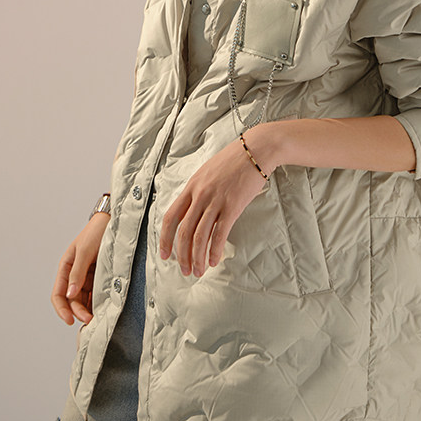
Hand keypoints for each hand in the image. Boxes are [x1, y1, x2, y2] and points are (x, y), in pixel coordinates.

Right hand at [51, 212, 109, 324]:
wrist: (114, 220)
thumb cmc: (96, 231)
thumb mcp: (85, 251)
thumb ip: (77, 273)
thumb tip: (70, 294)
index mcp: (66, 267)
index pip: (58, 294)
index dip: (62, 309)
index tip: (70, 320)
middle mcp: (75, 274)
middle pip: (72, 300)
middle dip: (79, 311)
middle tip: (90, 319)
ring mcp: (87, 277)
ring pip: (84, 300)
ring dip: (88, 310)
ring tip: (98, 318)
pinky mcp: (100, 277)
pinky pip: (96, 294)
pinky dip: (97, 303)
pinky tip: (103, 309)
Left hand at [159, 133, 270, 277]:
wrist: (256, 150)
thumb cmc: (234, 161)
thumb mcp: (208, 172)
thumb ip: (198, 191)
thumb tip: (193, 212)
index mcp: (192, 186)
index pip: (171, 216)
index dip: (165, 238)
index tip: (165, 254)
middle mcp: (200, 194)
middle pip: (183, 231)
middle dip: (181, 255)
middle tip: (184, 270)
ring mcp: (215, 200)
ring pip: (199, 236)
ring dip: (197, 258)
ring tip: (199, 271)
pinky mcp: (232, 206)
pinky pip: (219, 234)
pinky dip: (215, 250)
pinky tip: (214, 260)